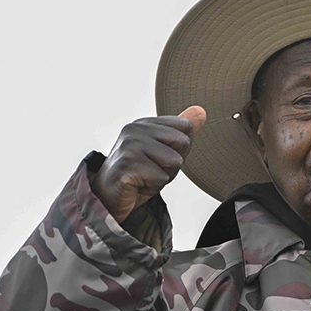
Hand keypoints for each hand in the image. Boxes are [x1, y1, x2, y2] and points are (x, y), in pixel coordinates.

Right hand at [92, 106, 206, 222]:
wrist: (109, 199)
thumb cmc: (137, 175)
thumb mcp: (164, 152)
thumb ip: (181, 132)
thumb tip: (201, 111)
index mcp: (145, 123)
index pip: (186, 127)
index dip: (178, 149)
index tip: (157, 159)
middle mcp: (135, 129)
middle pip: (183, 143)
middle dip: (173, 164)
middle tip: (150, 170)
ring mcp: (130, 145)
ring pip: (174, 161)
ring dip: (163, 177)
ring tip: (143, 178)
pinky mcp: (127, 164)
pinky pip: (161, 178)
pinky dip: (152, 187)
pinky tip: (136, 185)